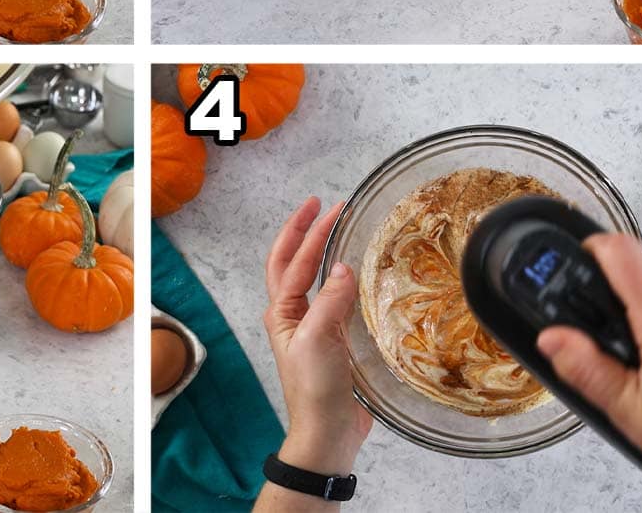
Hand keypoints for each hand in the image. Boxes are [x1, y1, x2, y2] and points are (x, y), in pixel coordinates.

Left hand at [260, 198, 371, 494]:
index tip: (328, 207)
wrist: (327, 434)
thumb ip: (330, 301)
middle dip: (306, 232)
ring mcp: (313, 326)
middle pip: (294, 263)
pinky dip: (344, 278)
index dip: (307, 231)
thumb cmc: (315, 389)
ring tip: (339, 228)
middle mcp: (293, 315)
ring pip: (314, 278)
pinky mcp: (335, 339)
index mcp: (282, 313)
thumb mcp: (319, 340)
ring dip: (322, 251)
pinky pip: (335, 298)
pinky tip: (359, 272)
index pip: (292, 261)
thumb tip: (344, 266)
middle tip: (325, 206)